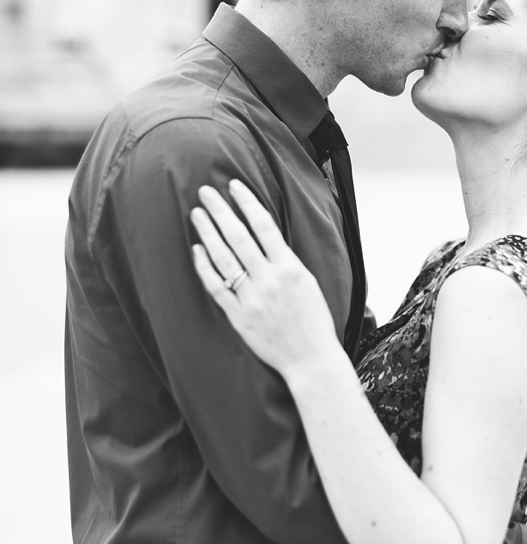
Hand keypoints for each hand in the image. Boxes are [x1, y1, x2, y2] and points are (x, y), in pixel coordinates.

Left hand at [191, 180, 338, 373]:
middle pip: (238, 236)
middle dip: (220, 210)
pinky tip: (196, 250)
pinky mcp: (238, 316)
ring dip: (208, 233)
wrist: (310, 358)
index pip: (264, 225)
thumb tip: (266, 236)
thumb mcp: (308, 282)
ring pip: (224, 258)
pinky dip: (205, 267)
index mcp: (290, 268)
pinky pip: (216, 287)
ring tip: (197, 213)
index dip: (247, 202)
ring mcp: (251, 298)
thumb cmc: (313, 320)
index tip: (233, 185)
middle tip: (205, 191)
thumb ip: (286, 260)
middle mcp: (269, 280)